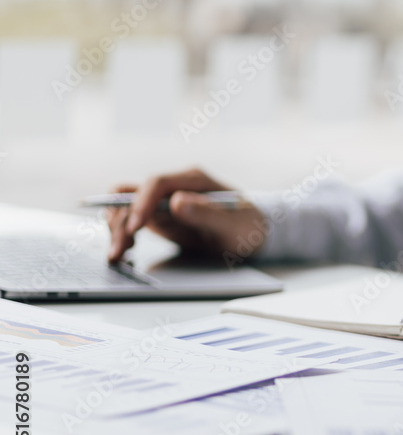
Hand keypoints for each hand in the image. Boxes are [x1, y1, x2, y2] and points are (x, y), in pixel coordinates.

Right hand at [107, 168, 267, 263]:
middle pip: (133, 194)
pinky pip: (131, 220)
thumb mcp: (234, 224)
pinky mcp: (158, 217)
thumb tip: (177, 202)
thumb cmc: (247, 226)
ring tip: (119, 254)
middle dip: (122, 220)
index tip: (137, 226)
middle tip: (120, 249)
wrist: (252, 235)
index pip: (157, 183)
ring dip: (117, 227)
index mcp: (193, 180)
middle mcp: (174, 187)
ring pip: (125, 206)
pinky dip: (123, 233)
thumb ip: (207, 214)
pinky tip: (126, 251)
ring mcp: (163, 202)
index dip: (142, 202)